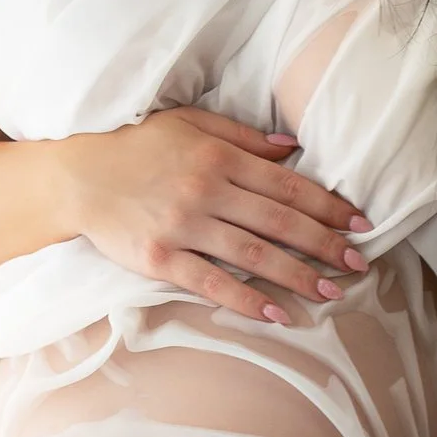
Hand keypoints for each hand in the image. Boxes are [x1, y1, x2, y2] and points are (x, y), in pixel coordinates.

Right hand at [56, 109, 368, 322]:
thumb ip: (242, 136)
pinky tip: (277, 313)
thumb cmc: (136, 146)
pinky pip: (211, 282)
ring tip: (332, 292)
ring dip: (298, 276)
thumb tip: (292, 148)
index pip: (287, 184)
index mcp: (219, 156)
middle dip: (325, 245)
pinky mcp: (160, 258)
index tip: (360, 223)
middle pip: (279, 222)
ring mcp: (183, 227)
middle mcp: (206, 191)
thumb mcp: (190, 123)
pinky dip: (246, 300)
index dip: (328, 205)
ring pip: (254, 255)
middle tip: (359, 263)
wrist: (77, 176)